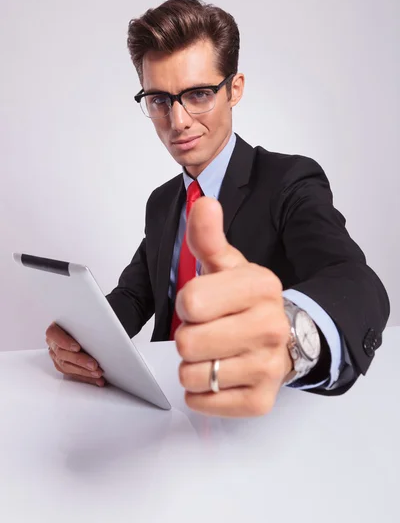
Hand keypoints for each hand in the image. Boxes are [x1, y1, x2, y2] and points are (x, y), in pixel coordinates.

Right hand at [45, 323, 104, 386]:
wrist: (77, 331)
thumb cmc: (79, 323)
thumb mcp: (79, 320)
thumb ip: (83, 322)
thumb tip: (96, 320)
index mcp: (54, 329)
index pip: (54, 334)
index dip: (64, 341)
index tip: (77, 347)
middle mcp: (53, 344)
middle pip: (62, 353)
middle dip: (80, 361)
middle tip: (93, 364)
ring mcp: (56, 356)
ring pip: (67, 366)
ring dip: (84, 372)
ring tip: (97, 373)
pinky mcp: (63, 366)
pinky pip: (73, 374)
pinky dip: (86, 377)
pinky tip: (96, 379)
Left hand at [175, 197, 293, 417]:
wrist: (287, 337)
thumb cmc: (247, 301)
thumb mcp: (228, 265)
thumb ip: (208, 237)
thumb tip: (204, 204)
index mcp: (261, 286)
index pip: (191, 301)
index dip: (188, 303)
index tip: (203, 303)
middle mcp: (270, 327)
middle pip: (187, 342)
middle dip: (189, 336)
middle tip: (209, 329)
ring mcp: (268, 366)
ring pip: (191, 375)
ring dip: (194, 365)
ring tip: (216, 351)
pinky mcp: (260, 400)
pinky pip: (202, 402)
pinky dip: (202, 392)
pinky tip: (220, 373)